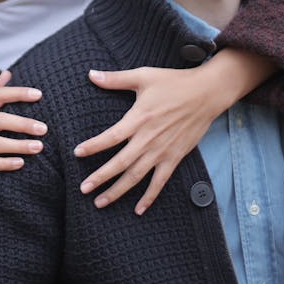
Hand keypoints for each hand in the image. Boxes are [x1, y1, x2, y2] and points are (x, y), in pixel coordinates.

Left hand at [73, 49, 272, 214]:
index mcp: (139, 118)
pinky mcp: (175, 157)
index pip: (111, 137)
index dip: (93, 146)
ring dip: (118, 191)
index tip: (77, 153)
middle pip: (120, 163)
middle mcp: (149, 138)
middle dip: (100, 178)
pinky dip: (149, 197)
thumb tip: (90, 74)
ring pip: (136, 176)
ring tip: (100, 202)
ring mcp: (162, 150)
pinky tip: (138, 210)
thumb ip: (115, 79)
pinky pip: (159, 181)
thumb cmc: (174, 82)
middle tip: (83, 189)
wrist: (207, 93)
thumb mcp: (143, 76)